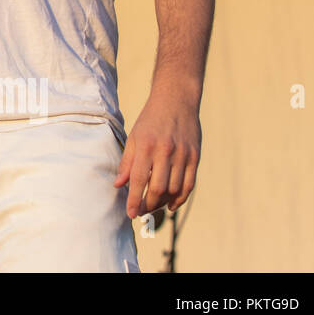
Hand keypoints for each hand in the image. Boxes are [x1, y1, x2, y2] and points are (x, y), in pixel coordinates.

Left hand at [114, 87, 200, 218]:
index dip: (134, 199)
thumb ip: (127, 162)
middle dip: (148, 204)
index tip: (130, 214)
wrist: (176, 100)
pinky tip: (171, 204)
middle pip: (158, 188)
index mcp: (146, 145)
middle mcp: (165, 151)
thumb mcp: (134, 137)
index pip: (139, 179)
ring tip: (154, 206)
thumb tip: (118, 184)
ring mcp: (183, 154)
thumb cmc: (151, 119)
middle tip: (141, 211)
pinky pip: (189, 184)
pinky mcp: (195, 156)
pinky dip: (181, 198)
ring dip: (163, 202)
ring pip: (175, 189)